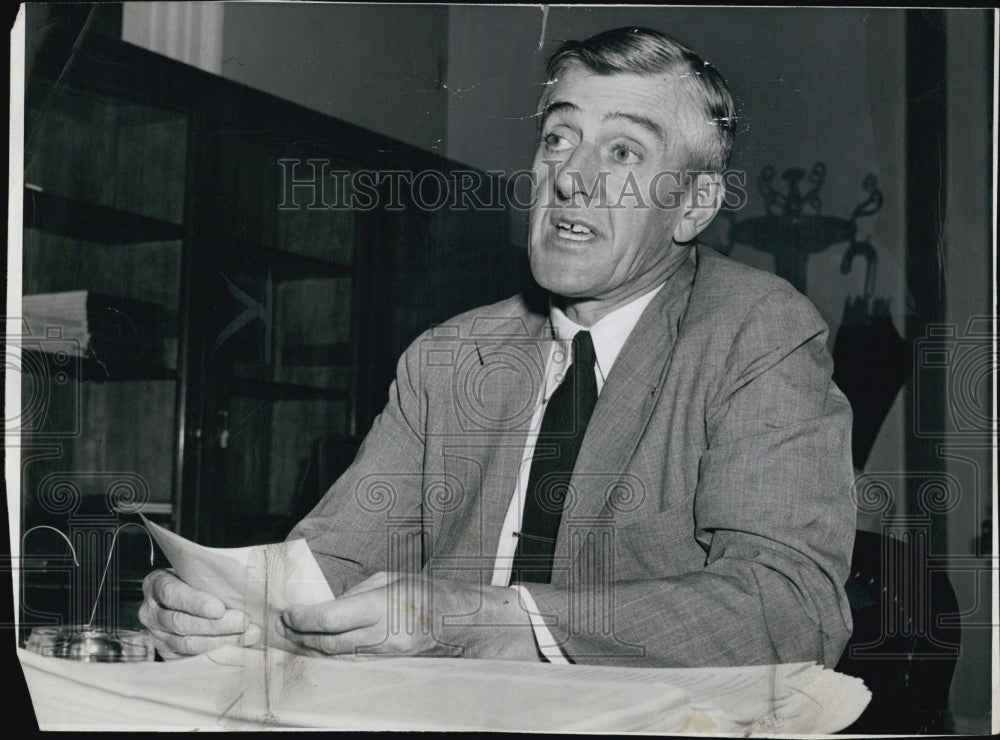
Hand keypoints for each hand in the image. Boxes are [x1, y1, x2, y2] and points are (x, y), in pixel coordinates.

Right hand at [138, 569, 260, 658]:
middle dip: (215, 625)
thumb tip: (243, 587)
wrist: (177, 600)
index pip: (173, 594)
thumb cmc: (193, 581)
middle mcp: (151, 612)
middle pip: (181, 623)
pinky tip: (238, 648)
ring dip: (220, 642)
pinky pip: (190, 658)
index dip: (196, 603)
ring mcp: (157, 636)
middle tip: (243, 622)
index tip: (219, 609)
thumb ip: (210, 579)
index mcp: (157, 585)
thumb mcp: (196, 572)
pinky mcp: (167, 653)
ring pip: (186, 644)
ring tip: (247, 635)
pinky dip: (216, 654)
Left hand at [277, 571, 539, 660]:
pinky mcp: (388, 663)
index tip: (287, 612)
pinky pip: (352, 660)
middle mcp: (380, 635)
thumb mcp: (391, 578)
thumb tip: (331, 605)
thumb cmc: (429, 592)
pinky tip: (321, 647)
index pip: (330, 619)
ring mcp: (384, 654)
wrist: (462, 622)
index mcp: (380, 607)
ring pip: (337, 656)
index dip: (303, 618)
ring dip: (312, 648)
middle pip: (327, 644)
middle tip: (282, 626)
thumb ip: (358, 593)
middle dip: (300, 636)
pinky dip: (333, 654)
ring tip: (294, 637)